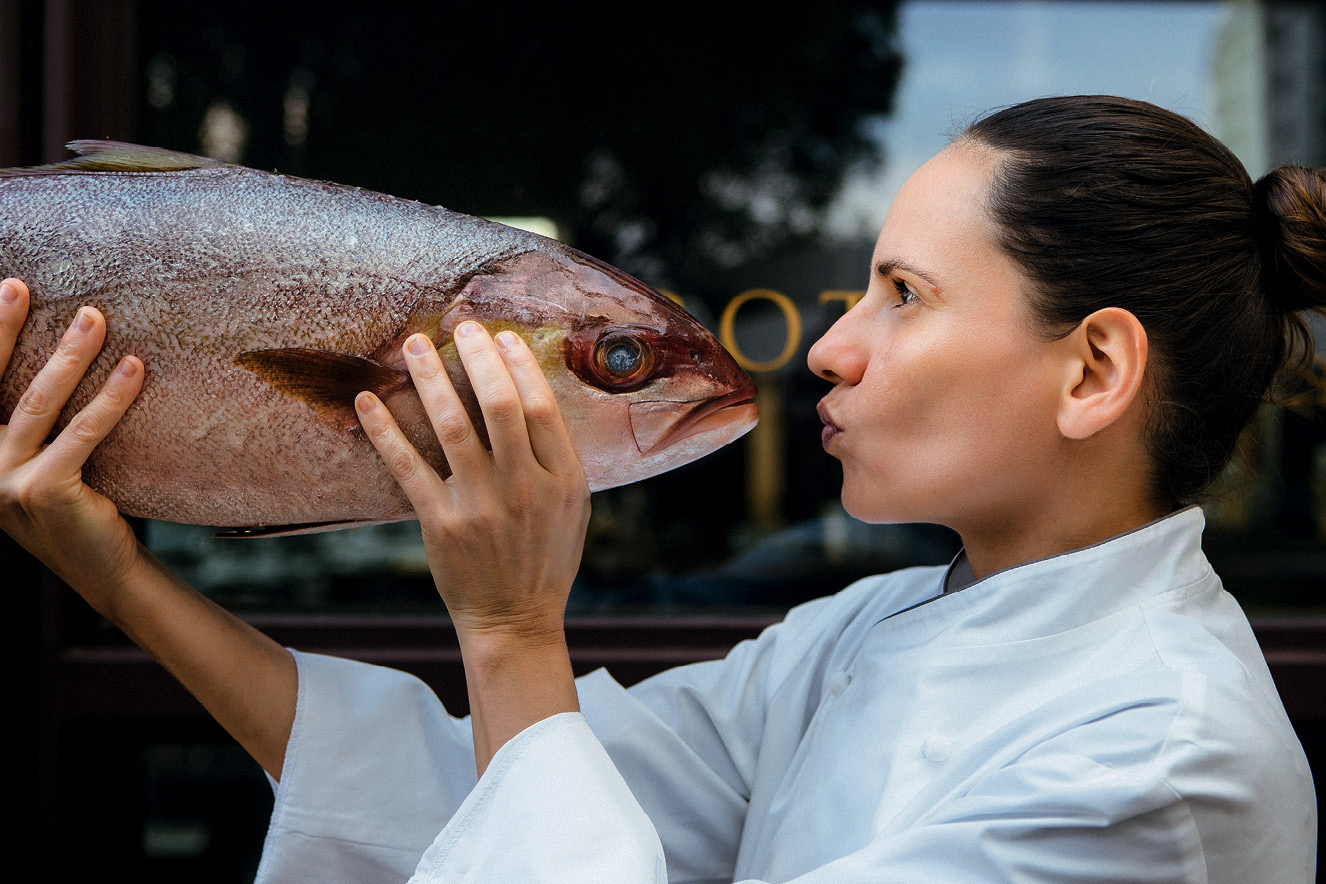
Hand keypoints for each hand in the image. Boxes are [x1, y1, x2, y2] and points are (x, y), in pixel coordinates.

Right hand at [0, 278, 145, 606]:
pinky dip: (112, 398)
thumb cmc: (76, 499)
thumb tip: (61, 346)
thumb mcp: (38, 457)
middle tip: (21, 286)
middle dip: (4, 329)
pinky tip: (136, 368)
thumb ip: (28, 417)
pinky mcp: (45, 492)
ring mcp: (5, 482)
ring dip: (68, 355)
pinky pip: (83, 434)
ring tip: (93, 317)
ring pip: (37, 404)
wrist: (101, 566)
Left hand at [355, 321, 590, 643]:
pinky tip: (368, 401)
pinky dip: (386, 431)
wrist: (516, 621)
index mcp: (561, 480)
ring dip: (430, 380)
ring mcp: (480, 506)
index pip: (540, 407)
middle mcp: (523, 488)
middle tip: (461, 328)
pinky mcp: (441, 524)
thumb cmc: (545, 560)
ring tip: (414, 346)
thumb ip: (556, 457)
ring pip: (452, 427)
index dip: (519, 366)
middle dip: (478, 359)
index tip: (501, 337)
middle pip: (500, 406)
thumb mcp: (572, 508)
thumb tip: (533, 396)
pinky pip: (408, 468)